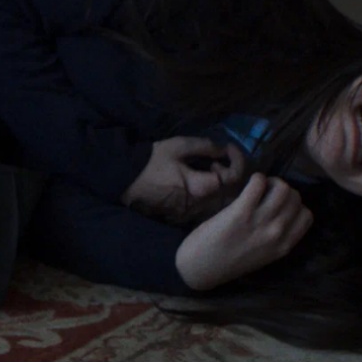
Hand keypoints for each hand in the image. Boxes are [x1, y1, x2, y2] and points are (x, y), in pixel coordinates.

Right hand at [121, 137, 245, 224]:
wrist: (124, 179)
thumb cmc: (152, 160)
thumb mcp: (179, 146)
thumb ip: (205, 146)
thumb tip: (223, 149)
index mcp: (200, 188)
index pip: (232, 178)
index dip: (236, 160)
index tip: (228, 148)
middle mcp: (198, 205)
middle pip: (227, 193)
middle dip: (229, 174)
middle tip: (217, 159)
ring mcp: (188, 214)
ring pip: (216, 202)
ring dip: (218, 185)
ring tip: (208, 169)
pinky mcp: (179, 216)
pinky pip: (202, 207)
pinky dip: (206, 194)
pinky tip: (196, 182)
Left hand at [174, 173, 313, 290]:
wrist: (201, 268)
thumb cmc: (229, 260)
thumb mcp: (263, 254)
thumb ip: (276, 237)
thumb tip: (281, 210)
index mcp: (284, 247)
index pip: (307, 216)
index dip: (295, 205)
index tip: (280, 204)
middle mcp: (276, 234)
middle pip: (295, 198)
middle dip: (283, 190)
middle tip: (267, 193)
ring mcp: (259, 223)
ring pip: (283, 188)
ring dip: (271, 182)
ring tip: (259, 188)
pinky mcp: (240, 212)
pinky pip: (259, 183)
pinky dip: (257, 179)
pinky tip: (248, 185)